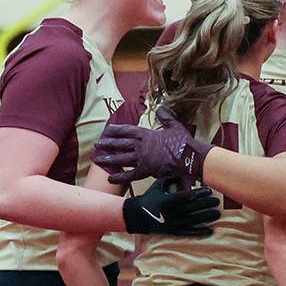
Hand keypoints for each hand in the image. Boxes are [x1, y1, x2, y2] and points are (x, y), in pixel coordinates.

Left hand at [94, 107, 208, 185]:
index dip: (116, 130)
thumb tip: (160, 107)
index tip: (107, 130)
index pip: (127, 130)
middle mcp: (141, 145)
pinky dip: (119, 177)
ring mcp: (142, 158)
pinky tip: (110, 178)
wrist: (187, 156)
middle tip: (98, 144)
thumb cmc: (182, 142)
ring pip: (121, 158)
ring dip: (109, 158)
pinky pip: (129, 175)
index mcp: (146, 134)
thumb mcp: (174, 126)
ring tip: (99, 159)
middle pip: (120, 144)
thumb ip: (165, 117)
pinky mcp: (145, 170)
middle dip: (108, 144)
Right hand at [122, 178, 221, 237]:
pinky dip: (200, 232)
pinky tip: (210, 231)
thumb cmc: (149, 198)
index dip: (199, 193)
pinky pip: (189, 233)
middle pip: (193, 208)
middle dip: (206, 204)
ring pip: (193, 221)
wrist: (137, 216)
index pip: (187, 197)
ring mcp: (173, 224)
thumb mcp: (157, 186)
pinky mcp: (174, 232)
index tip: (209, 190)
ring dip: (207, 217)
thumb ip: (170, 178)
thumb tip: (182, 170)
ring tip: (217, 214)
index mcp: (168, 201)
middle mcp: (171, 213)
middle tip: (217, 201)